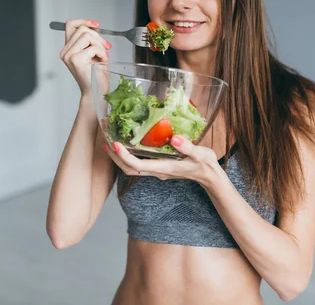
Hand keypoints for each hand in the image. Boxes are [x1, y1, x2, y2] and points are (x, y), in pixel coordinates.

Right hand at [60, 19, 111, 94]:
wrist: (96, 92)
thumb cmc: (96, 76)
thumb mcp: (92, 53)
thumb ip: (89, 41)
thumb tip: (94, 26)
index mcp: (68, 49)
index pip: (70, 25)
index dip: (84, 21)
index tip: (96, 25)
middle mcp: (65, 51)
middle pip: (82, 29)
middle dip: (98, 36)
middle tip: (106, 47)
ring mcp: (69, 55)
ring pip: (87, 35)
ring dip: (100, 45)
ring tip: (102, 57)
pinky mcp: (76, 59)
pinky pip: (94, 47)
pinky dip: (102, 53)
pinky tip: (102, 62)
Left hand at [103, 135, 222, 185]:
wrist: (209, 176)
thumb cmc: (205, 164)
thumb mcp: (201, 154)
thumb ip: (188, 148)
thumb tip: (175, 138)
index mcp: (163, 168)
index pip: (137, 165)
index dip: (124, 156)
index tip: (115, 144)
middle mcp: (156, 171)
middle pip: (128, 168)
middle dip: (114, 156)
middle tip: (105, 139)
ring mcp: (156, 169)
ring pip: (130, 167)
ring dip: (118, 156)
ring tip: (109, 140)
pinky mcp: (157, 165)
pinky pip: (137, 162)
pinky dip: (127, 154)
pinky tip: (125, 142)